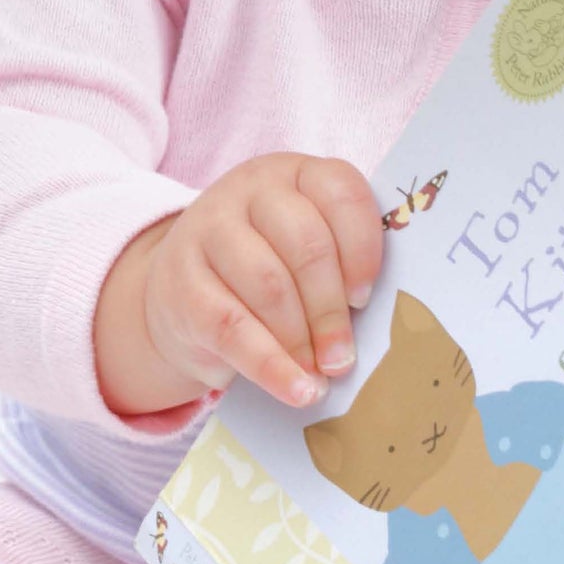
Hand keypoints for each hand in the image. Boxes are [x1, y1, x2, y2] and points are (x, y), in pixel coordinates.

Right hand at [140, 152, 383, 409]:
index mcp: (294, 173)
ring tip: (320, 376)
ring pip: (270, 285)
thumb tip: (383, 322)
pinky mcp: (181, 284)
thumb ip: (341, 266)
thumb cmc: (266, 267)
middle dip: (331, 308)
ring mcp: (209, 231)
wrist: (180, 289)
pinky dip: (270, 366)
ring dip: (302, 339)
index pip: (341, 191)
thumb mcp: (301, 249)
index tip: (367, 299)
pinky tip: (295, 390)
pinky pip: (232, 326)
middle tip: (344, 357)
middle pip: (306, 244)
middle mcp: (250, 191)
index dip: (362, 248)